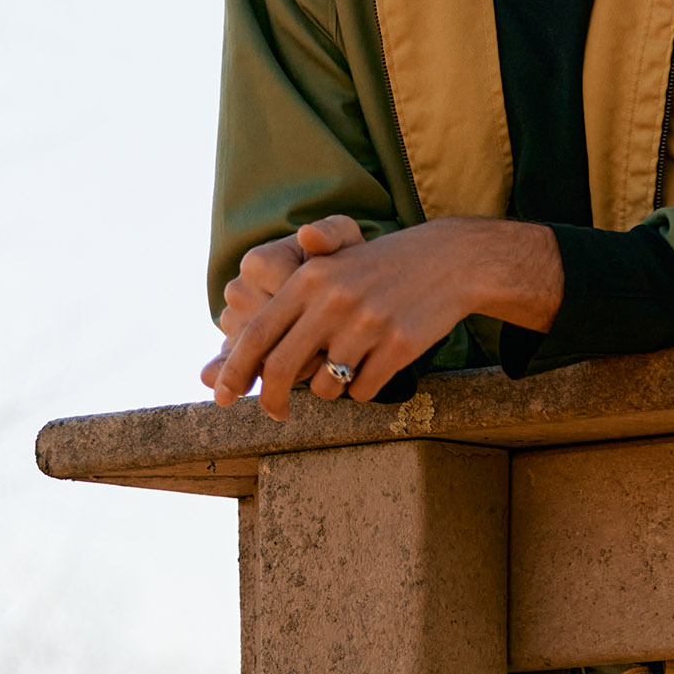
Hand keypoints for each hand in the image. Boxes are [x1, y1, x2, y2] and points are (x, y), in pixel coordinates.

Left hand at [200, 216, 558, 420]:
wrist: (450, 260)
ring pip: (326, 385)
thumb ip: (288, 308)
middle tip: (273, 412)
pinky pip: (363, 389)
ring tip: (348, 363)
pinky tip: (377, 363)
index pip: (258, 333)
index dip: (235, 369)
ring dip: (330, 388)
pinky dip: (364, 387)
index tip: (222, 396)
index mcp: (310, 280)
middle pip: (282, 369)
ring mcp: (367, 324)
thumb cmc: (378, 270)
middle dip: (271, 400)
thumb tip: (245, 356)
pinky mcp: (397, 345)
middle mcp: (333, 300)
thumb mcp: (330, 270)